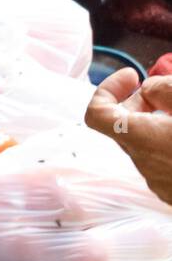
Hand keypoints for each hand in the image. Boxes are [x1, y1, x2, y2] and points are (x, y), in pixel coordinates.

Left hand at [85, 69, 171, 203]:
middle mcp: (144, 165)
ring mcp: (160, 183)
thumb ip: (164, 90)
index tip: (132, 77)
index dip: (107, 89)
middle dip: (138, 102)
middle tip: (163, 91)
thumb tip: (149, 89)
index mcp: (141, 140)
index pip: (96, 113)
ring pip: (145, 144)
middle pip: (122, 126)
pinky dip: (167, 142)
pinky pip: (162, 161)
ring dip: (155, 123)